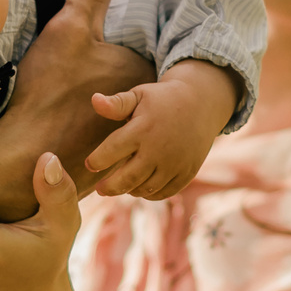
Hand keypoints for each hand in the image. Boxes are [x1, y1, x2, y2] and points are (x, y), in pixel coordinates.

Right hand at [0, 0, 150, 220]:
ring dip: (118, 116)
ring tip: (84, 105)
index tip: (109, 51)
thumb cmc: (48, 91)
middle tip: (94, 76)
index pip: (152, 55)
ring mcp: (133, 142)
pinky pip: (113, 146)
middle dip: (127, 82)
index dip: (132, 50)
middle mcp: (149, 113)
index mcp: (145, 76)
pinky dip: (100, 138)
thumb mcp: (69, 29)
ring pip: (130, 121)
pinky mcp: (113, 167)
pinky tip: (76, 131)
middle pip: (144, 89)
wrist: (23, 156)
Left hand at [83, 59, 238, 199]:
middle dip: (109, 187)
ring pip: (145, 188)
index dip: (96, 161)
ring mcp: (175, 163)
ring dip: (129, 190)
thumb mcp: (139, 95)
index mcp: (142, 129)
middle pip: (127, 178)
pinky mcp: (187, 173)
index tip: (89, 164)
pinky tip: (140, 188)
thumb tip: (94, 99)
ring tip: (120, 186)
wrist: (201, 104)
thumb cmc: (162, 100)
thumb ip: (116, 103)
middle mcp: (159, 149)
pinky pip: (164, 192)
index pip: (111, 151)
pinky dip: (150, 194)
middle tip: (100, 189)